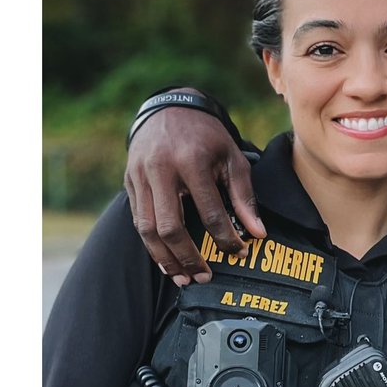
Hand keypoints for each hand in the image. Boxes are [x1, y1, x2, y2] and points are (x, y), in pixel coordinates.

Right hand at [124, 104, 264, 284]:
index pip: (210, 212)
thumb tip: (258, 233)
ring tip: (182, 278)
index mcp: (192, 161)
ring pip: (147, 229)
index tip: (239, 253)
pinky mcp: (129, 182)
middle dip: (188, 257)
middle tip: (204, 277)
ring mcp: (140, 176)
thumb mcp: (233, 158)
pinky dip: (151, 245)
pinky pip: (137, 221)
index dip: (226, 238)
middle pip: (171, 227)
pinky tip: (165, 260)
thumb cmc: (207, 136)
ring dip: (165, 258)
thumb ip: (244, 196)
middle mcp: (161, 170)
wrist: (170, 108)